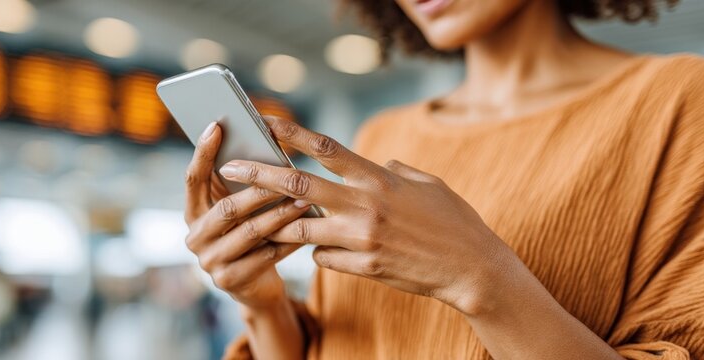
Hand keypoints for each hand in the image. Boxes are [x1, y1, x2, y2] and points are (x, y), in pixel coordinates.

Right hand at [183, 121, 311, 308]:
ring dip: (280, 215)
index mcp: (193, 213)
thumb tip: (261, 143)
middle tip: (287, 174)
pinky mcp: (230, 281)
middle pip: (227, 209)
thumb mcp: (239, 211)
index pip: (193, 179)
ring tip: (305, 200)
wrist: (254, 287)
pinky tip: (308, 229)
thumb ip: (238, 185)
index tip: (216, 125)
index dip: (202, 152)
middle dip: (259, 191)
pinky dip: (289, 241)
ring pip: (250, 232)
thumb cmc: (250, 236)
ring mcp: (210, 262)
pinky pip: (266, 256)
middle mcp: (195, 237)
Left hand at [217, 117, 520, 314]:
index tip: (264, 123)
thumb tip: (374, 162)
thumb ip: (393, 170)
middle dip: (259, 175)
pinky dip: (317, 251)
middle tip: (231, 168)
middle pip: (297, 186)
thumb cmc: (453, 221)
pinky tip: (325, 250)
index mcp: (378, 178)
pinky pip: (321, 257)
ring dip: (282, 223)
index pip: (325, 147)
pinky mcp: (363, 267)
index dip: (291, 133)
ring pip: (299, 228)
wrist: (472, 269)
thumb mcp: (426, 183)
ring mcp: (362, 238)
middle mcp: (365, 205)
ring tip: (266, 219)